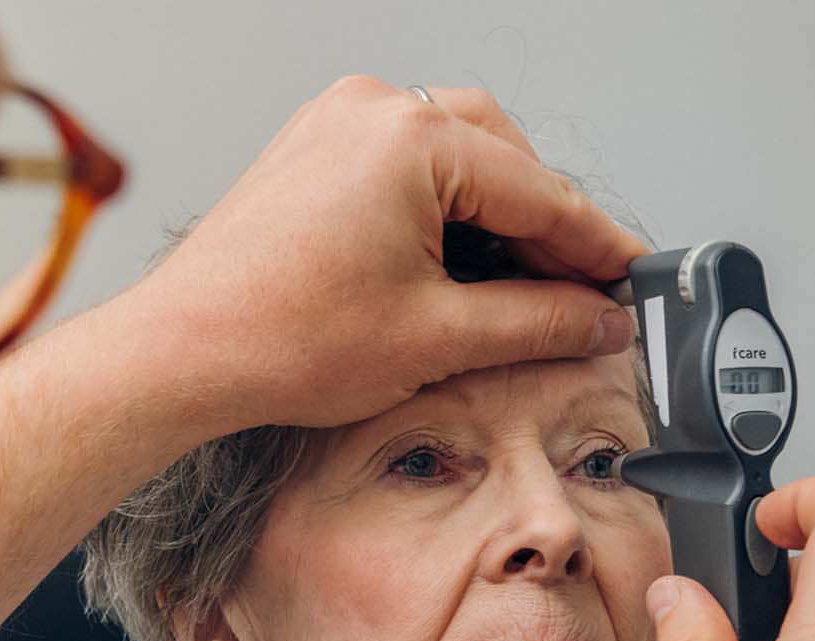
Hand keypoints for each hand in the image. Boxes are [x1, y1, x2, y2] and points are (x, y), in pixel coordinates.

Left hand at [117, 76, 645, 433]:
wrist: (182, 354)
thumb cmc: (276, 340)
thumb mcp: (437, 340)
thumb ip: (537, 322)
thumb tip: (597, 320)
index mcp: (411, 142)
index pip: (540, 193)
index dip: (597, 249)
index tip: (632, 286)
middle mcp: (373, 113)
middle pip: (503, 159)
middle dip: (545, 228)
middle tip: (582, 296)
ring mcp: (337, 124)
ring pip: (457, 155)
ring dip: (495, 215)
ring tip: (520, 289)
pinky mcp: (313, 149)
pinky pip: (404, 163)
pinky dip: (443, 207)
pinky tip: (457, 265)